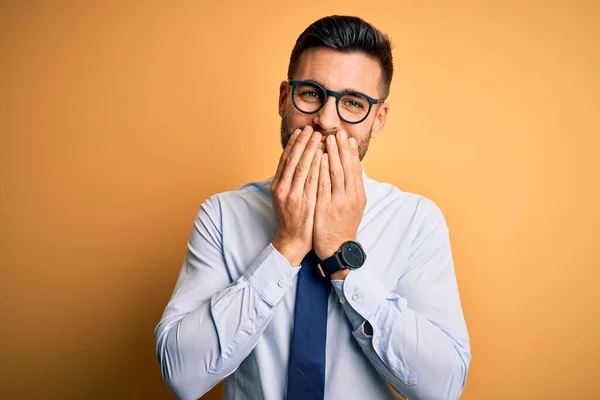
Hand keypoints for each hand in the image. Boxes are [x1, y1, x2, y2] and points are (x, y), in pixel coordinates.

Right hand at [270, 126, 322, 265]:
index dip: (293, 144)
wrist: (292, 241)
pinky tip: (322, 155)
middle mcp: (282, 189)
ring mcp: (291, 196)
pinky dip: (315, 166)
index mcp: (277, 186)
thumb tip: (297, 163)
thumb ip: (290, 182)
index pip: (285, 159)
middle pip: (292, 159)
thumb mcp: (287, 198)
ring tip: (319, 137)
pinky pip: (310, 180)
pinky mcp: (302, 203)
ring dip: (310, 150)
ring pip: (300, 167)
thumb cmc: (293, 219)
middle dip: (302, 143)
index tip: (301, 131)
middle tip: (311, 129)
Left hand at [313, 131, 365, 272]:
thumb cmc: (342, 227)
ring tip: (327, 139)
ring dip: (331, 154)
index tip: (348, 137)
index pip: (356, 168)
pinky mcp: (326, 208)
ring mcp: (339, 202)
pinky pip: (323, 184)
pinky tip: (318, 158)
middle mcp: (351, 197)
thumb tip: (352, 169)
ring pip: (336, 173)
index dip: (351, 152)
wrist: (338, 249)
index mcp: (358, 195)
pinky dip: (321, 169)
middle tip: (338, 132)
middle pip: (347, 167)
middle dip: (341, 148)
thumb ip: (352, 188)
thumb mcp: (353, 206)